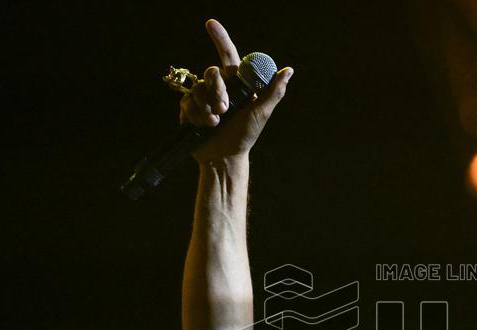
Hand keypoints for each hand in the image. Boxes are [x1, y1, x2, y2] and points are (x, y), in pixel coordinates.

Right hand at [180, 19, 292, 164]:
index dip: (220, 38)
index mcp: (237, 84)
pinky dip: (197, 115)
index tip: (210, 24)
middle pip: (212, 73)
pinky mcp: (189, 109)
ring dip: (207, 107)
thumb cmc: (246, 136)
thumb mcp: (262, 113)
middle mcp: (219, 88)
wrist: (224, 157)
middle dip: (217, 90)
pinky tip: (204, 126)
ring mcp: (203, 97)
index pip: (228, 56)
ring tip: (215, 123)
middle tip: (224, 109)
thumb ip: (273, 91)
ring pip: (198, 89)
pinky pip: (188, 103)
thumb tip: (288, 70)